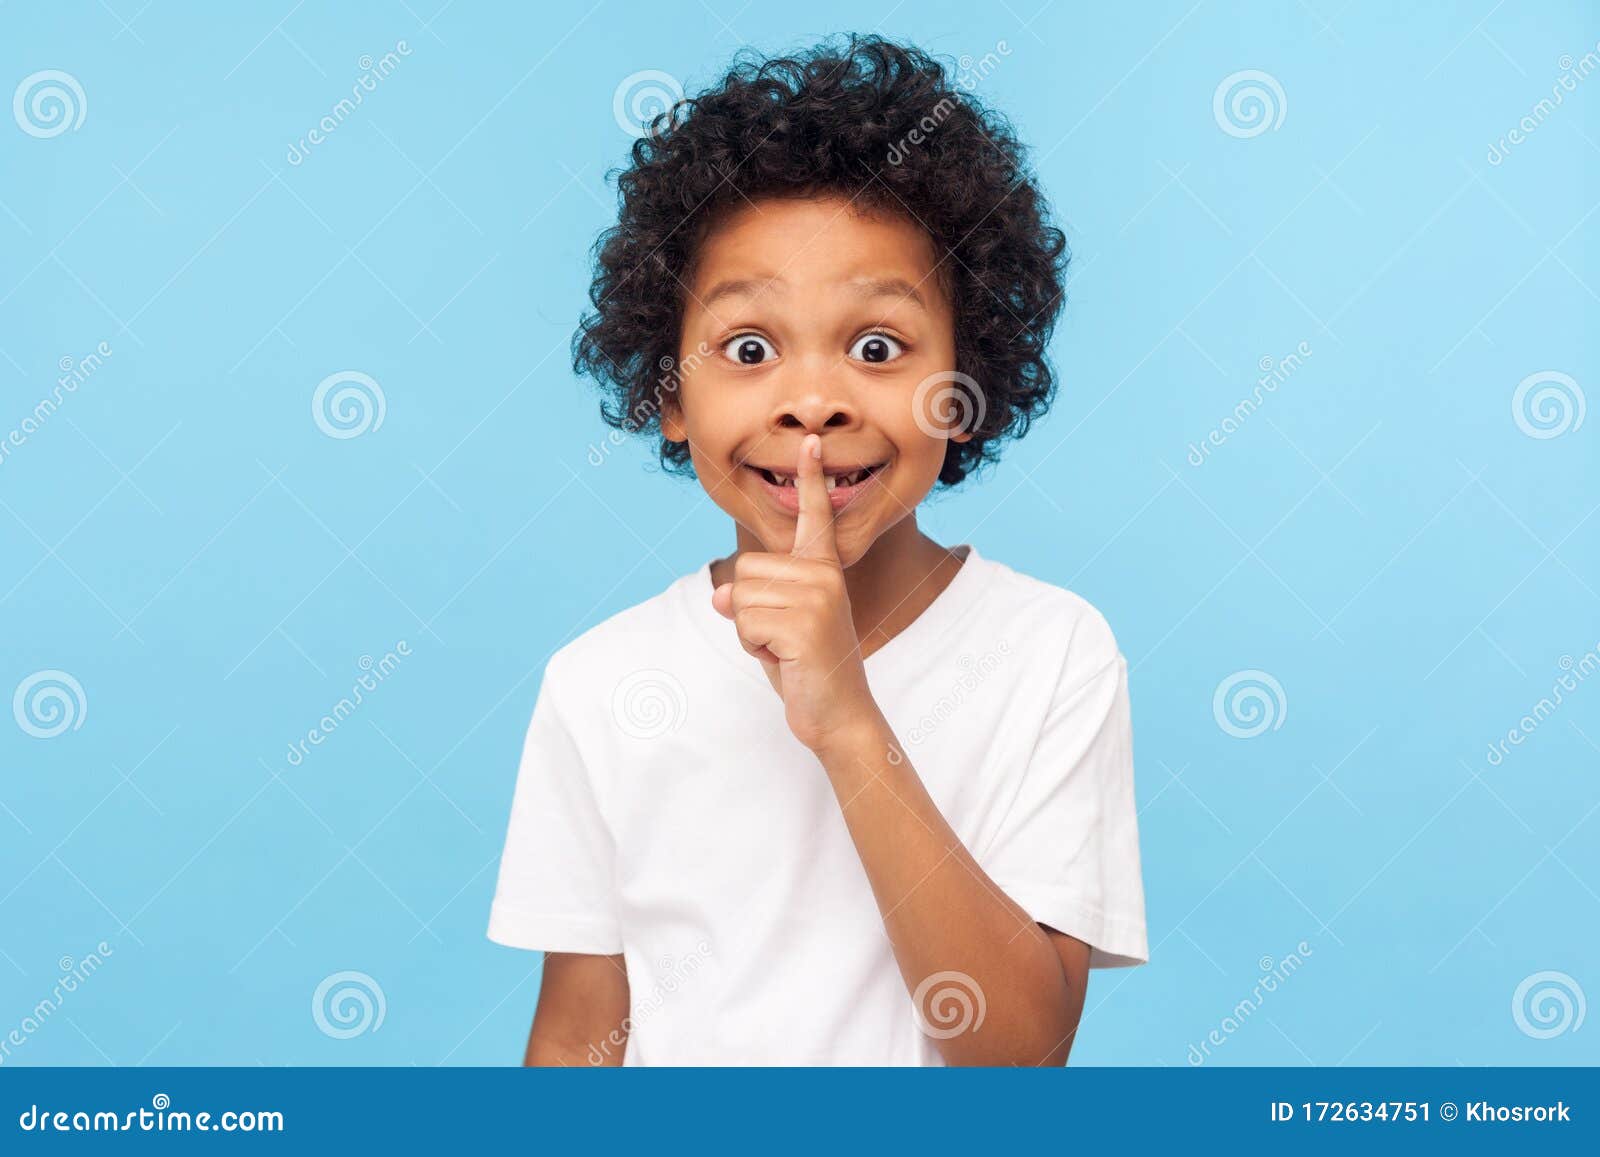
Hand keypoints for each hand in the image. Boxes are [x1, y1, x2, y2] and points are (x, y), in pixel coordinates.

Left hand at [712, 434, 879, 752]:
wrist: (838, 713)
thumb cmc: (806, 666)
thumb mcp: (774, 625)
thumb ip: (750, 599)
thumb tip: (720, 594)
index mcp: (823, 569)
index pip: (815, 516)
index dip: (811, 477)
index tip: (811, 440)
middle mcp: (823, 575)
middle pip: (744, 570)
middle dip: (748, 611)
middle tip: (783, 638)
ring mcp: (816, 598)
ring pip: (740, 598)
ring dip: (750, 633)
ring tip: (785, 649)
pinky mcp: (804, 624)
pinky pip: (745, 623)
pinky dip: (753, 649)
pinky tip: (785, 661)